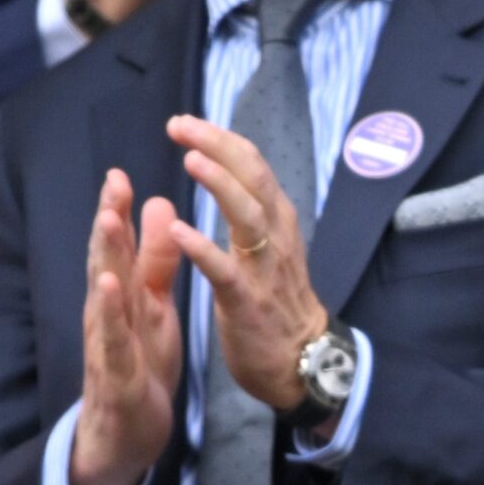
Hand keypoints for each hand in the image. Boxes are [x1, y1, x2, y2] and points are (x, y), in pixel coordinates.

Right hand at [71, 168, 183, 484]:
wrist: (128, 431)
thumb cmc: (140, 363)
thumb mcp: (154, 308)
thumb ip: (156, 262)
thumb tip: (159, 208)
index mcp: (124, 296)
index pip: (120, 247)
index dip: (120, 211)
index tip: (123, 172)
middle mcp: (111, 313)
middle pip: (107, 261)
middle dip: (110, 221)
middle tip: (115, 181)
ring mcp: (110, 342)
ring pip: (106, 295)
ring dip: (106, 258)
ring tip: (109, 221)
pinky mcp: (119, 374)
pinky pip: (115, 340)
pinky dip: (112, 314)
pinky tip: (111, 288)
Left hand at [164, 114, 330, 413]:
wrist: (303, 362)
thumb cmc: (279, 305)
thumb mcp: (273, 249)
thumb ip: (253, 212)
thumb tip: (232, 172)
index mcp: (277, 223)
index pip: (253, 166)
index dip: (220, 139)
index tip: (185, 122)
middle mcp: (276, 238)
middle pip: (253, 179)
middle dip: (217, 147)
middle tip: (179, 125)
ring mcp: (264, 270)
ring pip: (248, 217)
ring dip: (221, 186)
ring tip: (190, 160)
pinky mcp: (248, 302)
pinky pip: (226, 271)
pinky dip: (204, 249)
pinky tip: (180, 231)